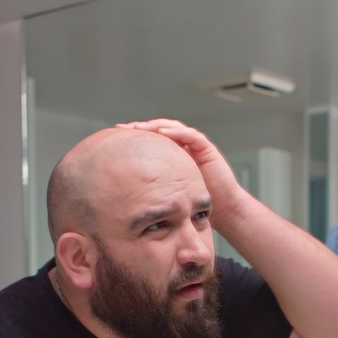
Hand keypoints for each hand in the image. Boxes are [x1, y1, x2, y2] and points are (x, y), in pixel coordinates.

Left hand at [116, 118, 248, 226]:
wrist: (223, 211)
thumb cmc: (196, 207)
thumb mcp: (167, 198)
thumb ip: (151, 192)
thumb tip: (123, 197)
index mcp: (171, 158)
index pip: (150, 142)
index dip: (133, 140)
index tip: (114, 141)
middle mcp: (182, 148)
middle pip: (158, 131)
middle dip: (139, 128)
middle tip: (121, 129)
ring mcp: (194, 146)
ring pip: (172, 127)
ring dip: (155, 126)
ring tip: (138, 127)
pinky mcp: (206, 148)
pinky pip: (190, 135)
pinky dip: (176, 132)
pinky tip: (162, 132)